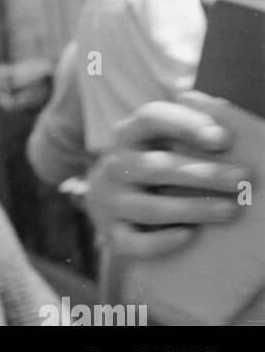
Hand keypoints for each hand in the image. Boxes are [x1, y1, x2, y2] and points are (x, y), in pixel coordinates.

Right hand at [85, 92, 248, 259]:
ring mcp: (110, 201)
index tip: (223, 138)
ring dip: (192, 208)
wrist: (108, 202)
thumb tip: (222, 109)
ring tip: (230, 211)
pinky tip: (190, 236)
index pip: (150, 119)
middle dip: (202, 173)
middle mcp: (115, 166)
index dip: (185, 124)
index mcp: (127, 135)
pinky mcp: (113, 234)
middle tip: (242, 179)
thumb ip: (184, 124)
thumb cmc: (149, 166)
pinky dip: (162, 241)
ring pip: (149, 207)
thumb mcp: (157, 140)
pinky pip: (136, 242)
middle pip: (155, 166)